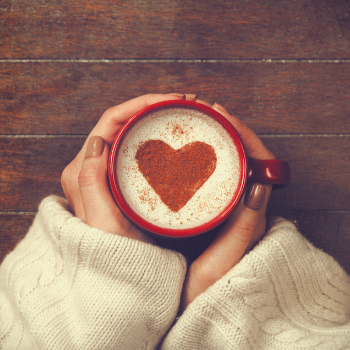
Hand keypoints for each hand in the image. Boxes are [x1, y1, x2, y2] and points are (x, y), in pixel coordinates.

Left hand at [61, 93, 189, 242]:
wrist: (124, 275)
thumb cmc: (117, 252)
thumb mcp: (103, 221)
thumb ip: (90, 181)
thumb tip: (97, 140)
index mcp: (83, 170)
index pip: (111, 122)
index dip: (141, 104)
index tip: (172, 100)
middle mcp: (92, 167)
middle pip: (122, 122)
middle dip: (153, 107)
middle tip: (185, 104)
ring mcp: (108, 172)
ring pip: (131, 133)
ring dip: (155, 119)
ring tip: (184, 114)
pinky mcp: (123, 180)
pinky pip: (137, 149)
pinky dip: (156, 137)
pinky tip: (175, 136)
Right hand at [180, 101, 274, 311]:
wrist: (194, 308)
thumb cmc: (209, 288)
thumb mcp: (223, 260)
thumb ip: (244, 227)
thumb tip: (259, 186)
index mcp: (253, 214)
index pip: (258, 162)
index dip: (242, 135)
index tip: (222, 116)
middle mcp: (245, 207)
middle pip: (244, 157)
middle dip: (228, 130)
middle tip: (206, 112)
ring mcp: (229, 207)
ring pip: (228, 164)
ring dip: (216, 141)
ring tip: (198, 125)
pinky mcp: (214, 211)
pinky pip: (214, 176)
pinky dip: (202, 159)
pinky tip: (186, 153)